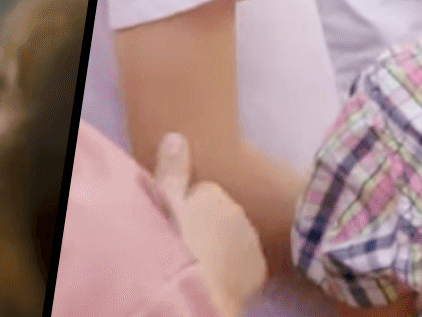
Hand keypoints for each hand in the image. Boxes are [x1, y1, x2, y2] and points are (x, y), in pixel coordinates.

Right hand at [152, 132, 266, 316]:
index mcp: (213, 193)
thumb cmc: (173, 243)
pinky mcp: (258, 269)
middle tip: (189, 247)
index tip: (178, 226)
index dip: (189, 212)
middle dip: (210, 227)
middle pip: (221, 217)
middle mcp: (238, 211)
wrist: (197, 286)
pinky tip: (219, 279)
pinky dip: (237, 271)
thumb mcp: (162, 203)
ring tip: (203, 265)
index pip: (202, 197)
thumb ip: (170, 171)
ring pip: (235, 240)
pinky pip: (247, 266)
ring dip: (224, 248)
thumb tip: (175, 135)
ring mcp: (251, 240)